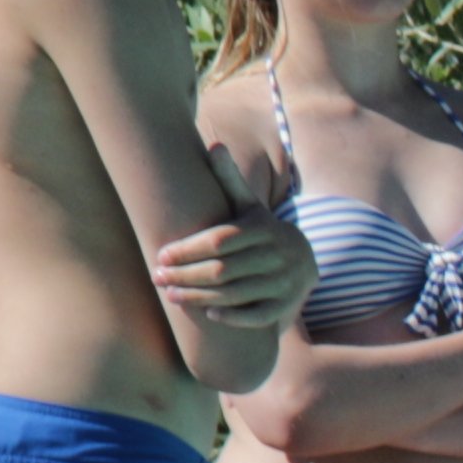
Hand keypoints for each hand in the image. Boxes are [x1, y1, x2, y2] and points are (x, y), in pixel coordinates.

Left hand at [157, 140, 314, 332]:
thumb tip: (214, 145)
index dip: (189, 249)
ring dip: (198, 297)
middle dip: (186, 275)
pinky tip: (207, 315)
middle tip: (158, 277)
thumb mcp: (248, 205)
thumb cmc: (260, 232)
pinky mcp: (285, 306)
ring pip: (235, 294)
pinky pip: (255, 316)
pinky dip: (231, 316)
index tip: (162, 254)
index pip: (220, 241)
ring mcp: (283, 283)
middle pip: (223, 269)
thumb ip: (228, 179)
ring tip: (171, 295)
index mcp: (264, 229)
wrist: (304, 262)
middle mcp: (277, 256)